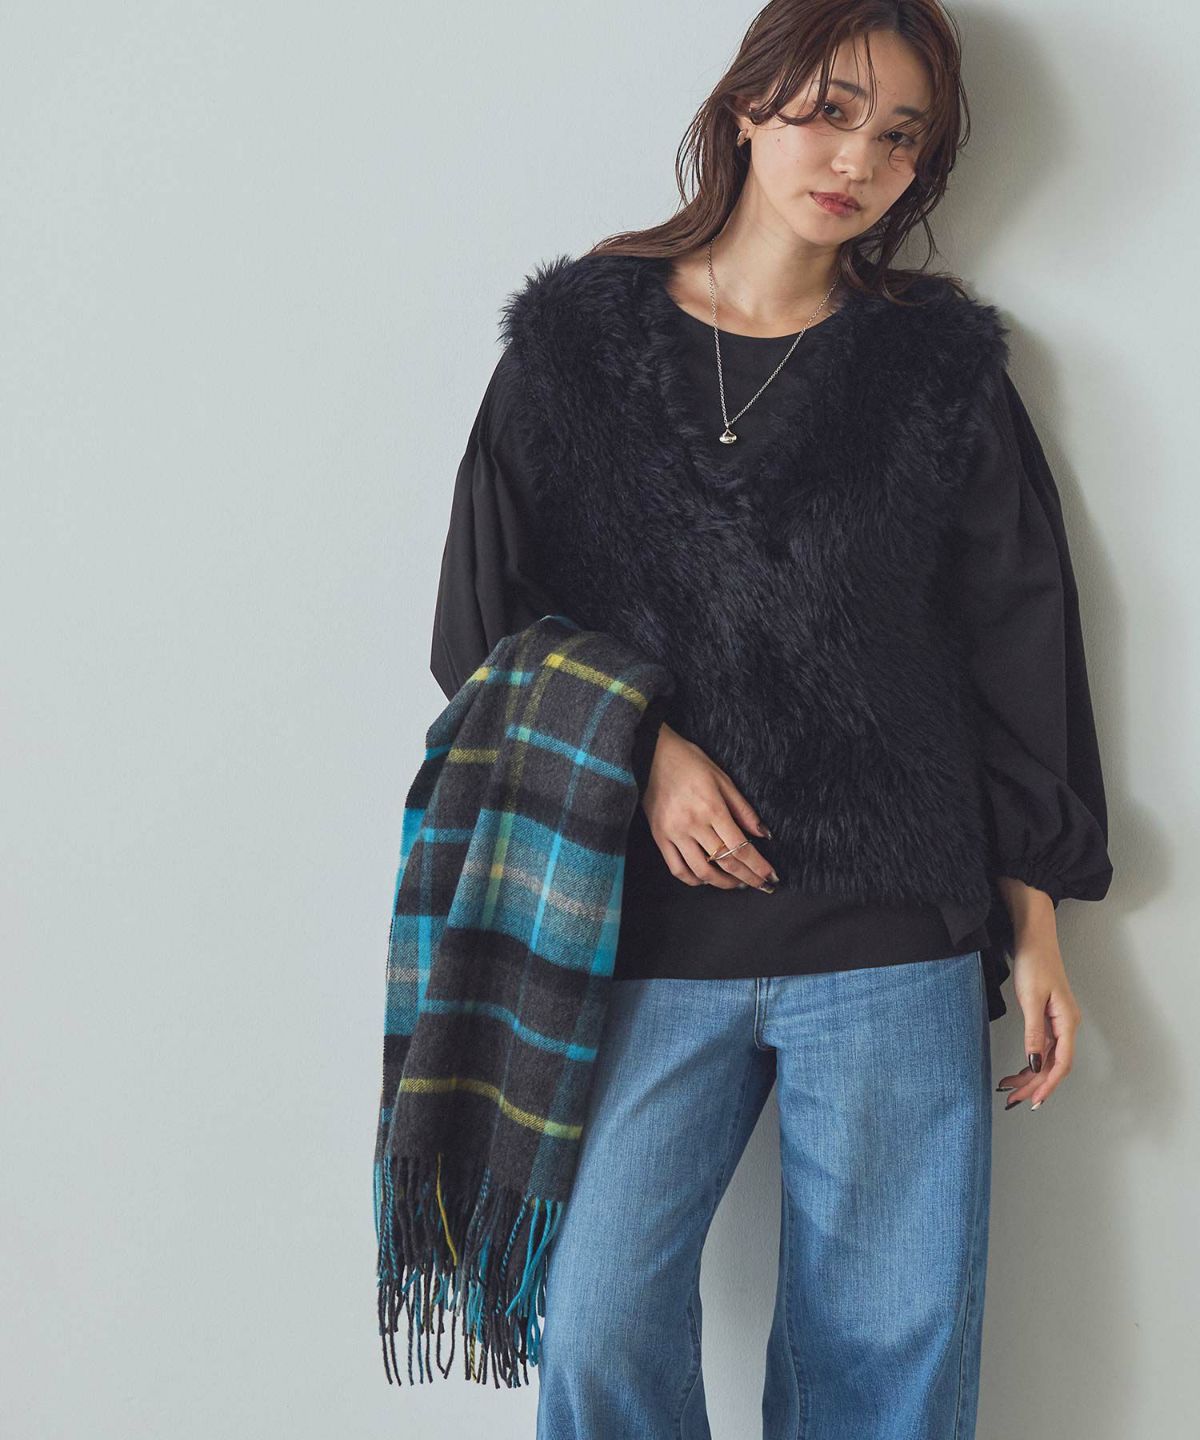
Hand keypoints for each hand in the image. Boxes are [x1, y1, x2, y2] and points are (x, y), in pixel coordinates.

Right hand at [640, 722, 778, 889]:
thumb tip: (763, 835)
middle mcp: (692, 824)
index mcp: (712, 808)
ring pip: (701, 872)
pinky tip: (706, 879)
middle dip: (747, 878)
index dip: (758, 866)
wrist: (651, 755)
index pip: (741, 847)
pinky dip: (693, 879)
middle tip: (761, 885)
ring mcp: (674, 833)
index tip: (771, 877)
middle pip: (725, 862)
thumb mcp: (722, 778)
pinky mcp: (659, 837)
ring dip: (723, 883)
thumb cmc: (689, 762)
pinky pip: (677, 869)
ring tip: (737, 883)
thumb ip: (743, 809)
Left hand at [995, 877, 1081, 1112]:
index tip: (1035, 1101)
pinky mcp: (1047, 1017)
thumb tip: (1034, 1063)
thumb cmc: (1035, 963)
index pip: (1061, 1063)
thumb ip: (1033, 1033)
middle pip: (1054, 1065)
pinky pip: (1041, 1047)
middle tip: (1015, 1101)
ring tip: (1012, 1090)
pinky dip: (1030, 1060)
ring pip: (1047, 1057)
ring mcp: (1057, 1022)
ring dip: (1031, 1075)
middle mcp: (1066, 1025)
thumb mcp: (1031, 999)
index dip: (1048, 1084)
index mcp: (1067, 1022)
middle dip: (1036, 1085)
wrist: (1034, 937)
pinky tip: (1019, 1070)